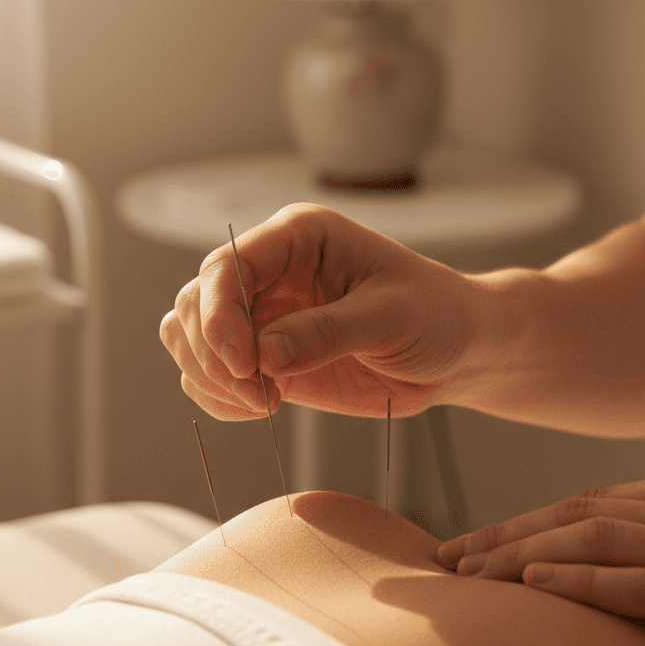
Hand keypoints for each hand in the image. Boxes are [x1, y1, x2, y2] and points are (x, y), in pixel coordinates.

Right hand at [160, 203, 478, 420]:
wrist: (456, 351)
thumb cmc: (436, 315)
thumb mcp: (392, 317)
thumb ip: (329, 332)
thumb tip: (265, 356)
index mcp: (297, 238)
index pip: (226, 266)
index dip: (220, 316)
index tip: (245, 364)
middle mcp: (270, 272)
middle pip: (194, 303)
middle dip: (214, 354)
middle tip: (262, 394)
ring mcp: (263, 315)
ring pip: (188, 338)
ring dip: (211, 377)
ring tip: (266, 401)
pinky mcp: (263, 357)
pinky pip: (208, 375)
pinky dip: (219, 398)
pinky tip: (261, 407)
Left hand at [436, 468, 644, 645]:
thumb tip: (607, 558)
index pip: (593, 499)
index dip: (530, 518)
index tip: (482, 540)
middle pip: (581, 511)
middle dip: (508, 532)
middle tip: (452, 555)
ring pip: (597, 537)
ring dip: (524, 554)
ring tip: (472, 573)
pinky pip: (640, 583)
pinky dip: (582, 581)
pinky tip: (535, 583)